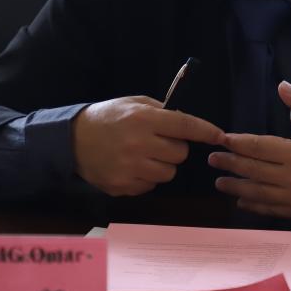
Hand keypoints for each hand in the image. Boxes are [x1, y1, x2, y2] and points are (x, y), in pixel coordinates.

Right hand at [72, 96, 223, 195]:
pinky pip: (150, 185)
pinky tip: (132, 166)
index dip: (205, 131)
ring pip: (168, 173)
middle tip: (159, 141)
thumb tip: (188, 122)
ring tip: (144, 154)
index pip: (185, 126)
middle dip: (175, 147)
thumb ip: (161, 110)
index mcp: (143, 119)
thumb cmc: (107, 117)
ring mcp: (130, 168)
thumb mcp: (133, 103)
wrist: (71, 140)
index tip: (219, 136)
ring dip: (162, 164)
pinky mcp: (122, 186)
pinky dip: (147, 177)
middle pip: (180, 153)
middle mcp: (139, 144)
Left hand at [209, 81, 290, 218]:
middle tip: (212, 159)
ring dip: (236, 188)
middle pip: (252, 171)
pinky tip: (243, 201)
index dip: (237, 143)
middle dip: (229, 164)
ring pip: (258, 194)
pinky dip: (254, 205)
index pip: (257, 147)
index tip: (222, 138)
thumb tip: (281, 85)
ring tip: (220, 182)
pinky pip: (272, 210)